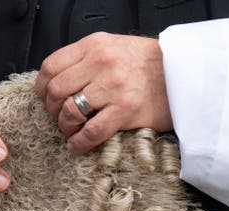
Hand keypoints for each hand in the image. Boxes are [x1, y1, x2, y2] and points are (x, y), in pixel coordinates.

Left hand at [34, 32, 172, 153]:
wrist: (186, 75)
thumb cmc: (148, 65)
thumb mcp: (114, 47)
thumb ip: (86, 59)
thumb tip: (56, 81)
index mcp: (94, 45)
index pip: (51, 66)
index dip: (42, 88)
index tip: (46, 99)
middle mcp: (102, 62)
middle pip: (56, 91)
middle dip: (52, 110)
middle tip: (60, 117)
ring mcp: (114, 86)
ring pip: (69, 111)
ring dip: (65, 127)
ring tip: (71, 130)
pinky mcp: (126, 110)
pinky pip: (90, 132)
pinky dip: (79, 143)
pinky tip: (77, 145)